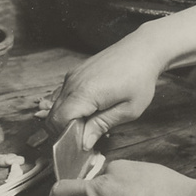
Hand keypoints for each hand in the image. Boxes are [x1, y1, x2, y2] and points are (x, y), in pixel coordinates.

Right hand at [46, 32, 163, 149]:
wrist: (142, 50)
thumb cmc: (140, 79)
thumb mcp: (128, 110)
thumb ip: (102, 126)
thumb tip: (84, 143)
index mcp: (85, 93)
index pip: (59, 121)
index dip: (66, 137)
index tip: (81, 145)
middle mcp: (73, 83)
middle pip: (53, 115)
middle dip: (64, 131)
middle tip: (84, 139)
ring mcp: (72, 76)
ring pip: (56, 105)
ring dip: (67, 119)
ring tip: (89, 125)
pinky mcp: (75, 73)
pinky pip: (62, 95)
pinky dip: (69, 107)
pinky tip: (87, 112)